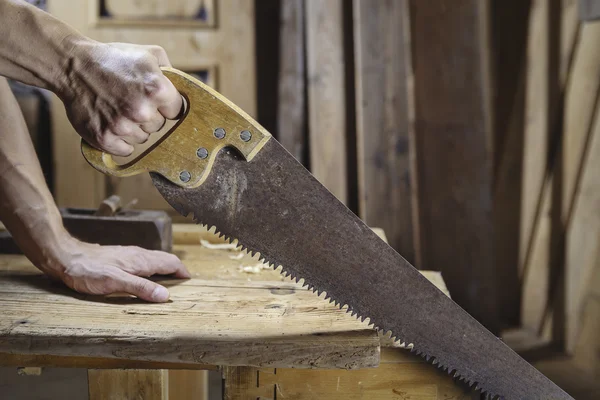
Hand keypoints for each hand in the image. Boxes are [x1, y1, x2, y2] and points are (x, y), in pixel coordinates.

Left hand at [44, 237, 190, 301]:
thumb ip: (140, 288)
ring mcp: (130, 255)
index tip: (191, 283)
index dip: (183, 272)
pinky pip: (144, 262)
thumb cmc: (88, 271)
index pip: (171, 262)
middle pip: (165, 260)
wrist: (66, 257)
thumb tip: (165, 295)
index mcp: (141, 260)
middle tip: (184, 285)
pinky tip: (146, 279)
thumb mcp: (115, 282)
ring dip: (166, 269)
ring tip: (169, 283)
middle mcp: (139, 255)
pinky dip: (153, 270)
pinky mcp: (121, 258)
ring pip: (155, 260)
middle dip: (177, 270)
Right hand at [59, 41, 182, 155]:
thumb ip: (171, 72)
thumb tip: (184, 91)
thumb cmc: (113, 59)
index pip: (176, 111)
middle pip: (159, 126)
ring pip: (142, 139)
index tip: (155, 100)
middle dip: (149, 116)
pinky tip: (111, 123)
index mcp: (157, 89)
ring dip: (134, 128)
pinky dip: (119, 141)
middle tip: (131, 101)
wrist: (72, 65)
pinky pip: (125, 150)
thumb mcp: (149, 54)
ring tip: (118, 109)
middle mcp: (141, 110)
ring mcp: (122, 126)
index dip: (165, 105)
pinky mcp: (104, 138)